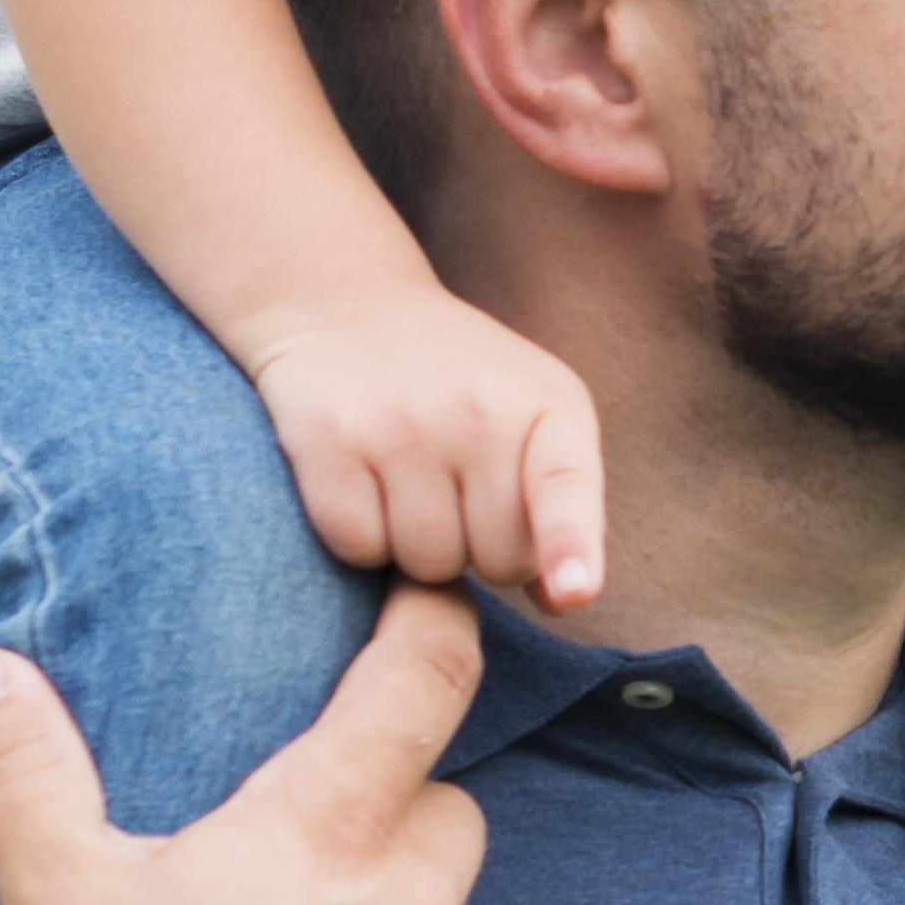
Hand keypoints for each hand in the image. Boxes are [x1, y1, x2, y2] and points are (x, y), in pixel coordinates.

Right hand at [240, 277, 610, 605]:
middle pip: (499, 561)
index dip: (570, 545)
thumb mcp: (529, 417)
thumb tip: (564, 601)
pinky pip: (359, 548)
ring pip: (427, 565)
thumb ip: (558, 507)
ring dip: (416, 549)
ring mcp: (402, 423)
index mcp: (549, 402)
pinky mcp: (329, 440)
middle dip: (480, 551)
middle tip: (454, 493)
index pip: (565, 485)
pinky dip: (358, 539)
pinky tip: (361, 486)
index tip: (574, 592)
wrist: (342, 303)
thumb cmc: (455, 385)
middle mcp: (479, 409)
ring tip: (406, 484)